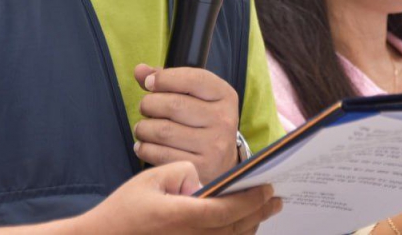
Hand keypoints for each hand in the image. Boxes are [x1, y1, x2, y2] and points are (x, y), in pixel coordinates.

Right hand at [77, 161, 279, 234]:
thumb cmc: (125, 209)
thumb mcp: (150, 178)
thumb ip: (182, 172)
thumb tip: (203, 181)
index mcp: (182, 216)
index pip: (228, 210)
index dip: (251, 200)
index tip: (267, 187)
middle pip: (237, 228)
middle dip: (259, 212)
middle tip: (276, 198)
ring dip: (251, 226)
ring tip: (263, 211)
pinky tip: (241, 227)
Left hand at [134, 64, 239, 184]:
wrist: (222, 163)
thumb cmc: (202, 122)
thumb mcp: (194, 96)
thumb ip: (167, 80)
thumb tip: (140, 70)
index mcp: (225, 95)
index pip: (192, 79)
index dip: (164, 78)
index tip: (149, 83)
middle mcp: (223, 120)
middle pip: (173, 105)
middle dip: (149, 104)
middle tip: (146, 108)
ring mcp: (214, 146)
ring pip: (163, 131)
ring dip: (143, 128)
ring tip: (143, 128)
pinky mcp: (201, 168)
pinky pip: (160, 155)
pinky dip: (144, 148)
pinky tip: (144, 145)